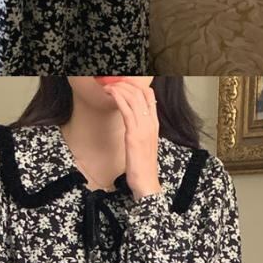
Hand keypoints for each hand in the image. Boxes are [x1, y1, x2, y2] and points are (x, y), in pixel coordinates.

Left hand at [99, 76, 160, 196]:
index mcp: (155, 123)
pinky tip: (110, 94)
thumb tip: (133, 117)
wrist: (146, 182)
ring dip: (119, 88)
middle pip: (140, 93)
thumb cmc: (143, 164)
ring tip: (108, 86)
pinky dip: (117, 98)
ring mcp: (143, 128)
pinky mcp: (133, 134)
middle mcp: (151, 123)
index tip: (123, 81)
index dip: (136, 84)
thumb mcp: (145, 142)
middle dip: (125, 83)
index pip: (150, 95)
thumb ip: (141, 128)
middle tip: (112, 81)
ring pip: (133, 98)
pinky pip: (126, 110)